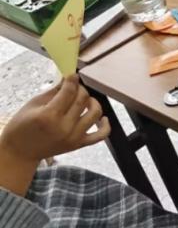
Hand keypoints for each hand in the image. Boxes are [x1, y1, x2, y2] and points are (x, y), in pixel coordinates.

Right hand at [0, 76, 109, 194]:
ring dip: (92, 102)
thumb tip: (68, 79)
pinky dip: (105, 125)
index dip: (72, 80)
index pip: (69, 92)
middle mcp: (64, 127)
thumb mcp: (33, 104)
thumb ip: (53, 91)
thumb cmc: (22, 126)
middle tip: (74, 87)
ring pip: (95, 113)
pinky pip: (101, 135)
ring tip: (84, 100)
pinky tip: (102, 118)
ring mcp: (74, 137)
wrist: (21, 151)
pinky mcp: (79, 144)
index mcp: (49, 116)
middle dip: (80, 89)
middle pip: (82, 100)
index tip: (72, 75)